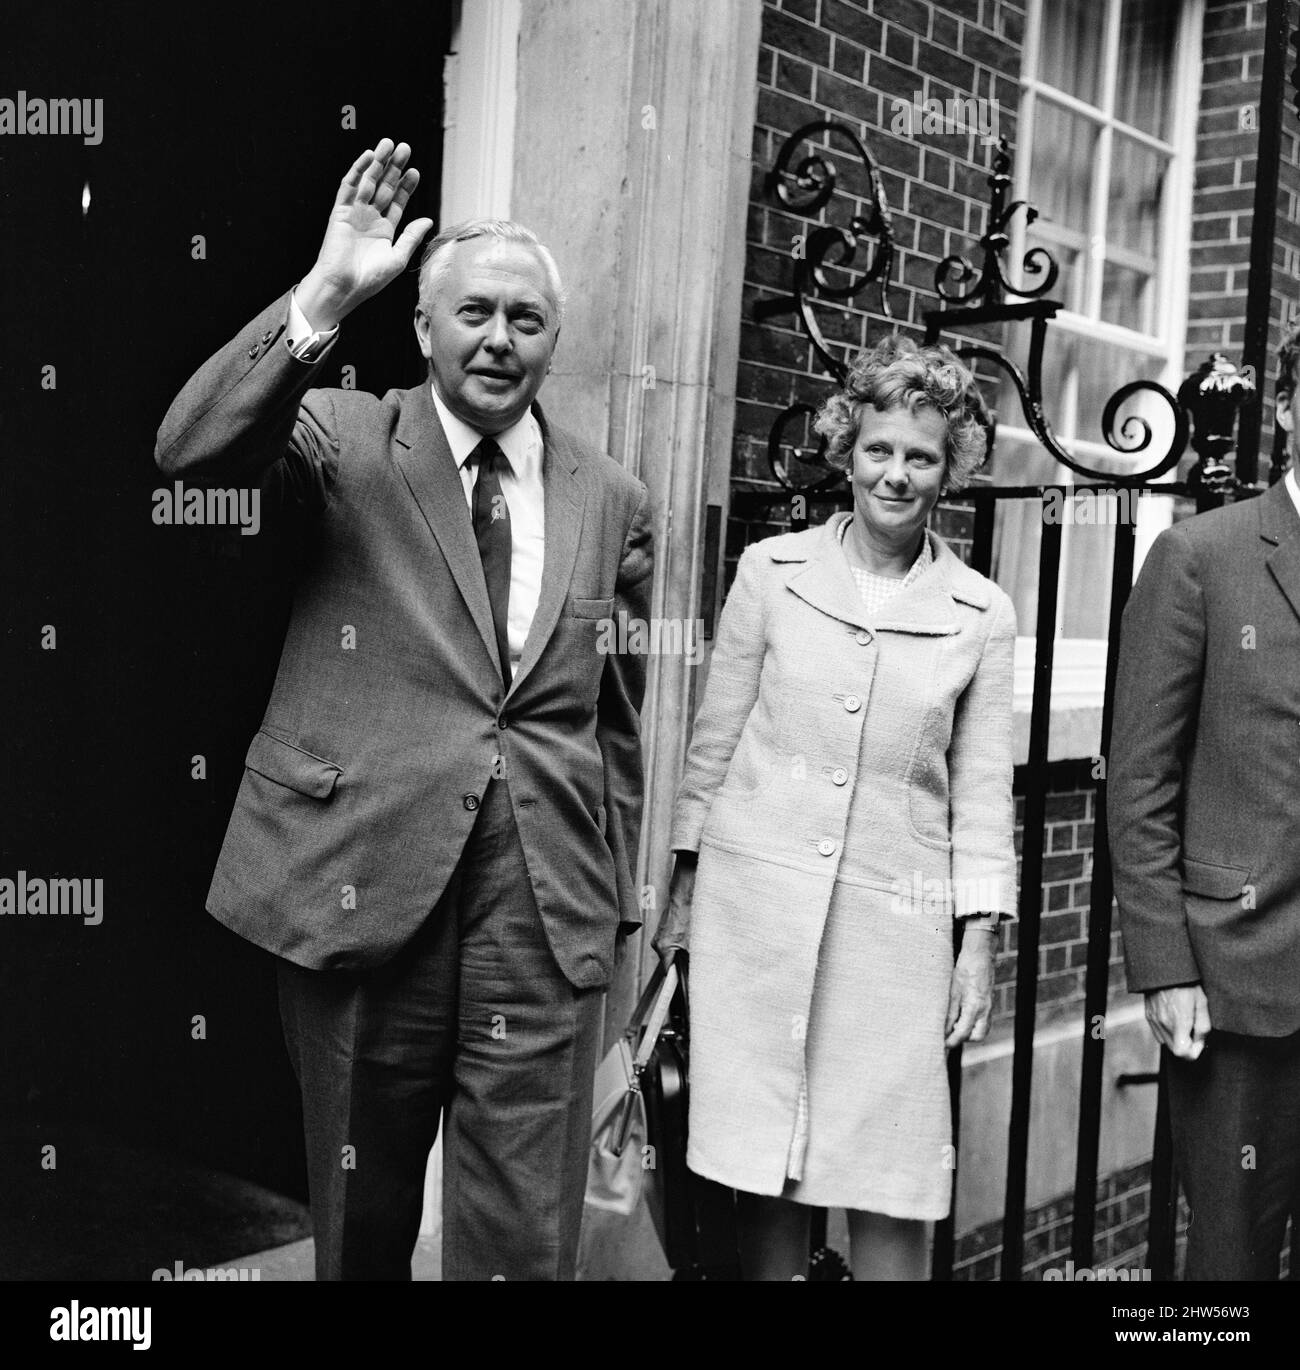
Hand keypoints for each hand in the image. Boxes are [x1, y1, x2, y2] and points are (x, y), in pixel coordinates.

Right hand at [297, 139, 434, 328]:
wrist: (344, 288)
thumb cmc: (370, 279)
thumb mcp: (398, 258)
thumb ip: (411, 237)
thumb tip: (428, 219)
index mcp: (384, 230)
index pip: (397, 202)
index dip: (406, 186)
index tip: (416, 172)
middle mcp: (369, 218)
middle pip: (384, 186)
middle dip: (394, 167)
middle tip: (405, 148)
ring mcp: (354, 213)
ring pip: (368, 181)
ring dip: (378, 163)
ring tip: (389, 144)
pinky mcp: (340, 211)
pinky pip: (349, 186)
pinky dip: (358, 171)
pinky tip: (368, 157)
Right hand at [652, 852, 696, 970]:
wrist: (684, 895)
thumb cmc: (689, 915)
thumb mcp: (695, 941)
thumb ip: (692, 959)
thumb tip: (696, 974)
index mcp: (663, 947)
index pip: (668, 971)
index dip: (676, 978)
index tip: (681, 986)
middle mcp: (657, 943)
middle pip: (669, 962)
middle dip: (681, 962)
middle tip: (693, 958)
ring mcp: (659, 936)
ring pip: (671, 952)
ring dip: (681, 951)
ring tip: (691, 943)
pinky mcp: (662, 931)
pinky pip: (670, 943)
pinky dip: (679, 943)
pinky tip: (687, 935)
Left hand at [944, 936, 993, 1048]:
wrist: (980, 956)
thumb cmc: (965, 969)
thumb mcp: (953, 991)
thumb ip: (950, 1012)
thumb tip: (944, 1030)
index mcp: (975, 1007)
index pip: (964, 1032)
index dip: (952, 1041)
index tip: (943, 1044)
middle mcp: (985, 1010)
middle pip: (977, 1036)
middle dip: (964, 1039)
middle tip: (949, 1033)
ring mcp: (989, 1007)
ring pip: (982, 1030)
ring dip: (969, 1032)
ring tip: (954, 1025)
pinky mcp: (989, 1004)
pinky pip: (984, 1021)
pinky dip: (974, 1024)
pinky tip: (962, 1017)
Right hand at [1144, 985, 1211, 1059]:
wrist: (1164, 968)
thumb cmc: (1187, 983)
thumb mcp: (1202, 1002)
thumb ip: (1203, 1026)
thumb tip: (1200, 1042)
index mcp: (1179, 1021)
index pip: (1183, 1052)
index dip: (1194, 1052)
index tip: (1199, 1041)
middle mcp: (1164, 1023)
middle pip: (1174, 1050)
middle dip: (1186, 1046)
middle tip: (1194, 1031)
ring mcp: (1153, 1019)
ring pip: (1166, 1042)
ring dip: (1176, 1039)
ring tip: (1184, 1023)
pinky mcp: (1148, 1014)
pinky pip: (1158, 1032)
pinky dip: (1167, 1032)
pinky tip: (1174, 1018)